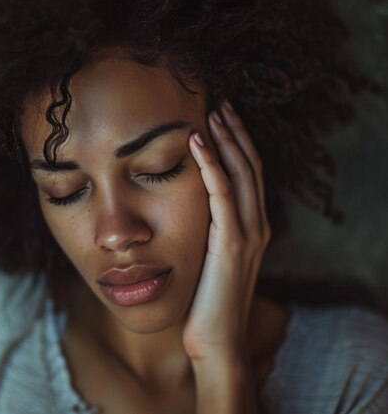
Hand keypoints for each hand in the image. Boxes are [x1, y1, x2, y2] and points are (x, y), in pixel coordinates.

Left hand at [182, 100, 270, 361]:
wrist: (216, 340)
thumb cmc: (206, 302)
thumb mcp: (208, 259)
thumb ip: (207, 232)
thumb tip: (188, 209)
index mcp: (251, 228)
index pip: (249, 175)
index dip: (237, 144)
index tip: (220, 119)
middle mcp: (256, 227)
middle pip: (250, 166)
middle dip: (235, 133)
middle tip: (219, 104)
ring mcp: (247, 236)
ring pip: (242, 174)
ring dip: (226, 141)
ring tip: (211, 114)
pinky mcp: (231, 245)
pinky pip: (223, 195)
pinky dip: (211, 166)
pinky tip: (197, 144)